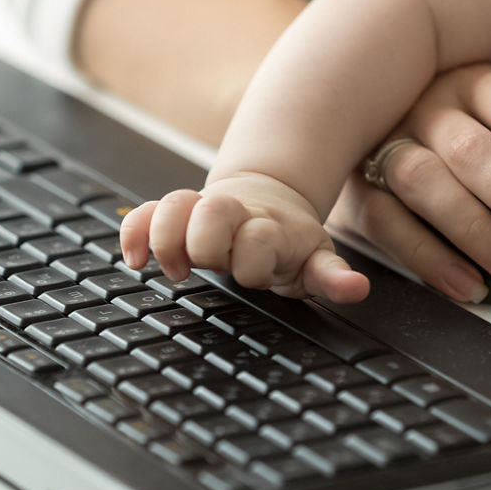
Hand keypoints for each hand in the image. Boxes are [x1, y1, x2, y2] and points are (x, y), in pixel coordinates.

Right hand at [121, 174, 369, 302]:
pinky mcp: (175, 213)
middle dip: (208, 245)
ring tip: (174, 269)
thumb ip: (332, 276)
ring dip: (167, 238)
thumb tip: (356, 288)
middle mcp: (233, 213)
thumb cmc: (290, 244)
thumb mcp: (317, 260)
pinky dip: (134, 234)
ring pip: (173, 205)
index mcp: (270, 229)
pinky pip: (145, 213)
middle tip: (211, 267)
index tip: (254, 274)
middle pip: (211, 213)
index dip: (252, 261)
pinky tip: (134, 261)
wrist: (268, 202)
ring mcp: (202, 210)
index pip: (258, 240)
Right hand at [327, 63, 490, 300]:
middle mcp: (424, 110)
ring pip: (427, 185)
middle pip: (474, 153)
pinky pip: (389, 225)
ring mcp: (384, 146)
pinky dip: (430, 260)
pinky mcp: (357, 189)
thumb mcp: (485, 111)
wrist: (348, 111)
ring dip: (480, 236)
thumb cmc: (440, 126)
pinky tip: (469, 284)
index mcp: (468, 84)